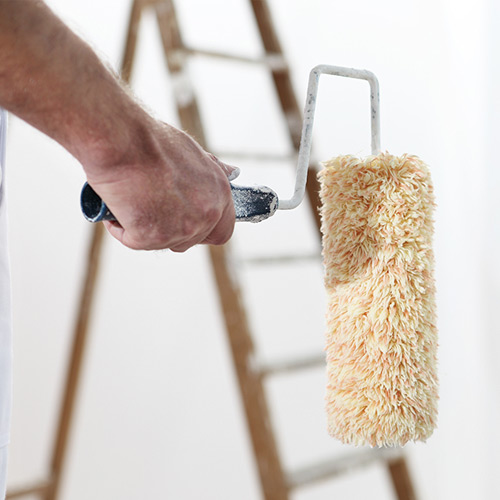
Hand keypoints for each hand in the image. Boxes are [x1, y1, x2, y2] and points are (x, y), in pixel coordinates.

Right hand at [84, 121, 236, 251]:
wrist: (121, 139)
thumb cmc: (150, 140)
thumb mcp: (193, 151)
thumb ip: (211, 171)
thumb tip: (230, 172)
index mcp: (220, 193)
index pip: (222, 231)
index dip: (204, 231)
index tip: (188, 223)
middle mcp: (207, 214)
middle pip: (191, 241)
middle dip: (171, 229)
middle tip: (152, 205)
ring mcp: (181, 229)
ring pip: (163, 243)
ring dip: (147, 228)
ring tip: (134, 198)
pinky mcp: (152, 238)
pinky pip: (134, 241)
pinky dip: (122, 226)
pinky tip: (119, 204)